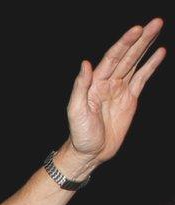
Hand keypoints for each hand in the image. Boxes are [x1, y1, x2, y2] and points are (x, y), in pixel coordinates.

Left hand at [66, 18, 164, 165]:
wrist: (90, 152)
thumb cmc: (79, 133)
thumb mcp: (75, 110)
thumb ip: (81, 86)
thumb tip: (86, 64)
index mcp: (95, 83)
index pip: (112, 58)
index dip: (125, 43)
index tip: (137, 29)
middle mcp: (108, 82)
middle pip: (127, 56)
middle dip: (140, 39)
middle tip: (155, 23)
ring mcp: (120, 89)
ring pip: (135, 63)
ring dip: (146, 46)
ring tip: (157, 29)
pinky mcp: (130, 99)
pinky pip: (141, 79)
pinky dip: (150, 65)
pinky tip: (158, 53)